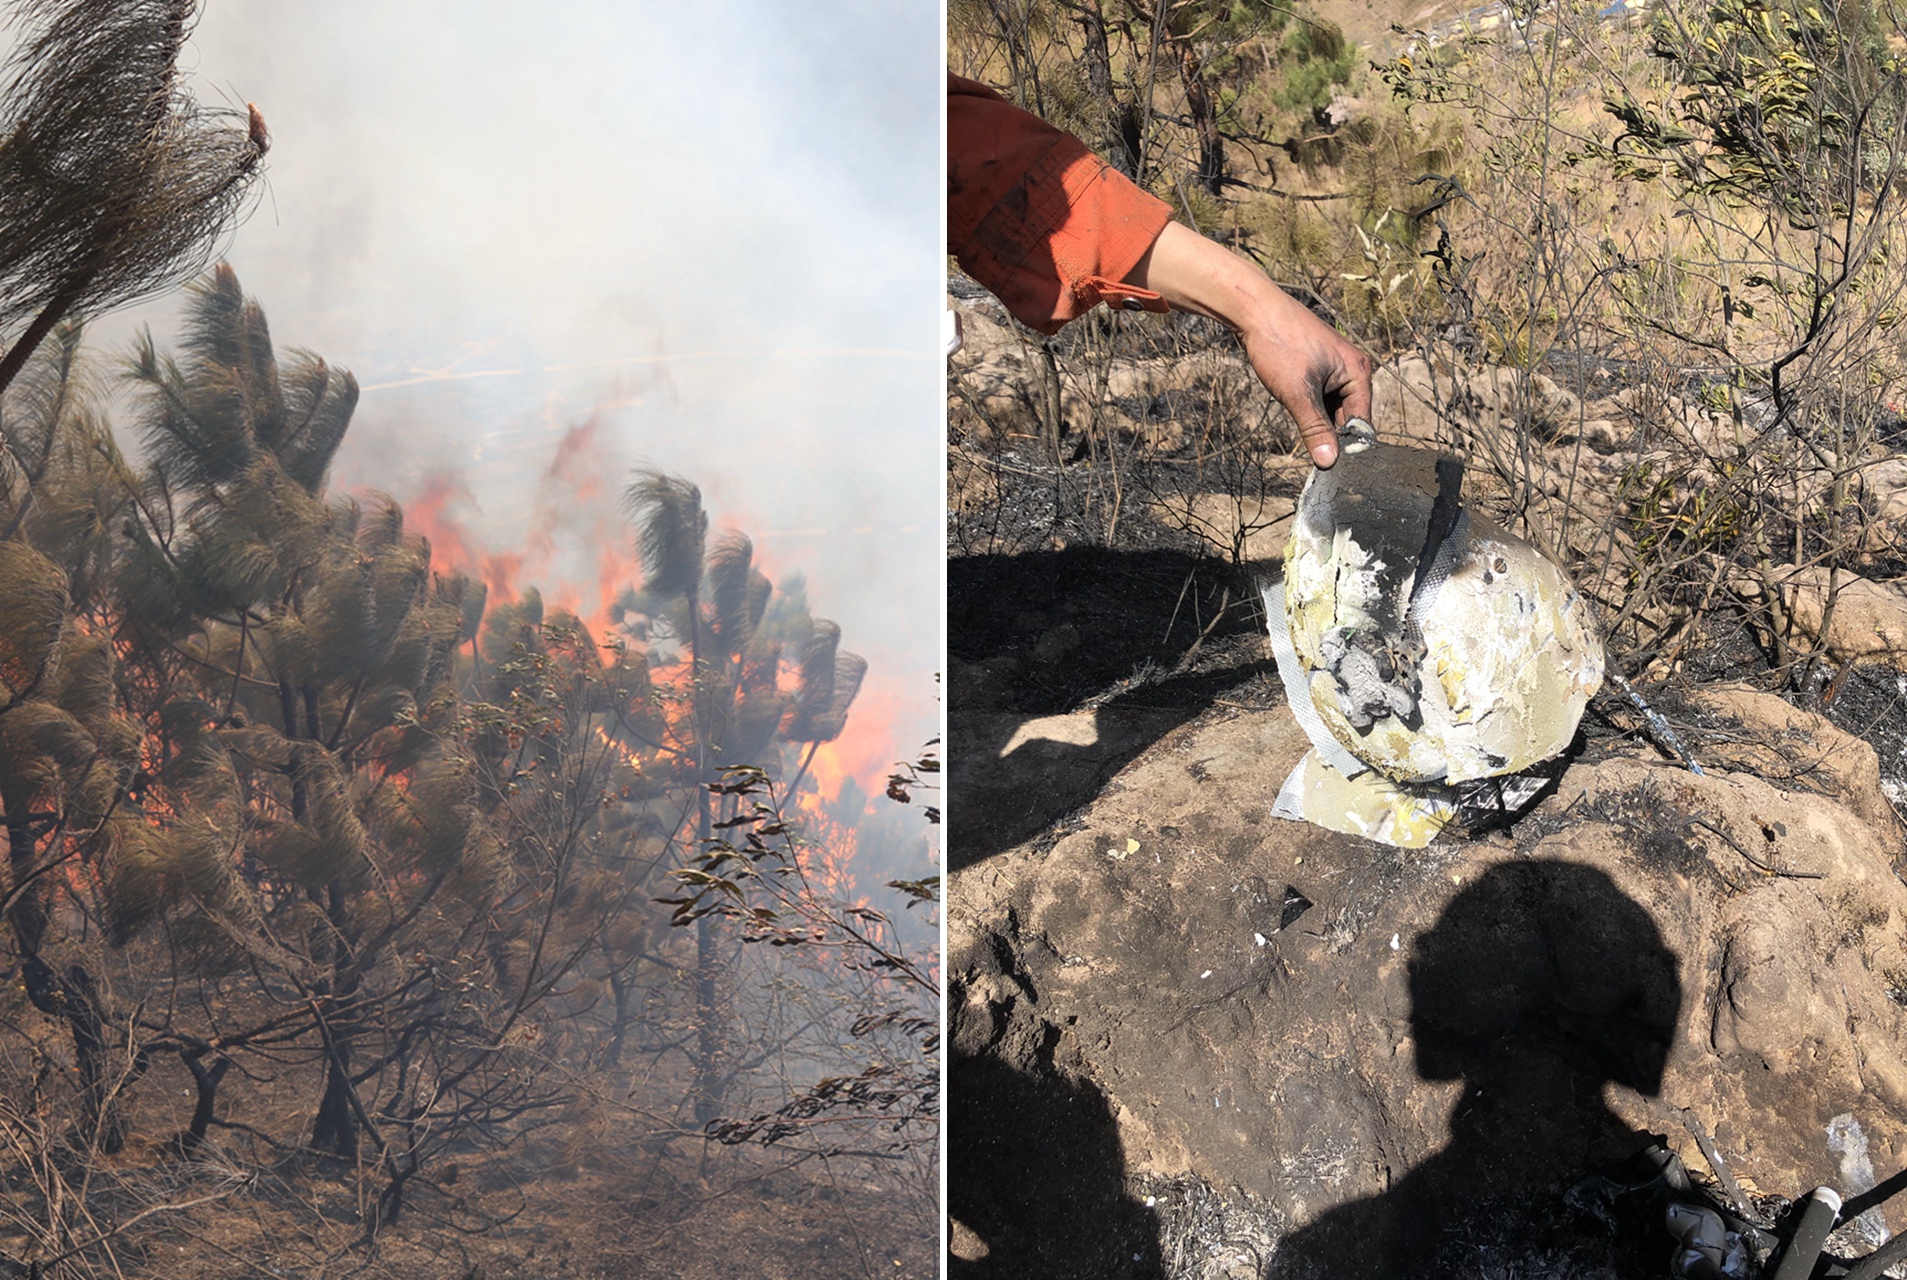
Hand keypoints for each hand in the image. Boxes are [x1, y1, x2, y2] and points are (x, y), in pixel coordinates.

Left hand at [1123, 221, 1372, 466]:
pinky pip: (1319, 394)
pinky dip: (1307, 403)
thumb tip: (1329, 462)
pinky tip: (1290, 400)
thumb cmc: (1280, 345)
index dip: (1345, 444)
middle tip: (1307, 440)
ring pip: (1329, 407)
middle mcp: (1352, 369)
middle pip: (1347, 416)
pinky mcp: (1317, 364)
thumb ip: (1315, 429)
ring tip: (1295, 410)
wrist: (1254, 309)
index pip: (1361, 423)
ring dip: (1314, 417)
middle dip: (1327, 430)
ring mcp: (1334, 366)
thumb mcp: (1298, 394)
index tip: (1326, 462)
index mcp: (1358, 373)